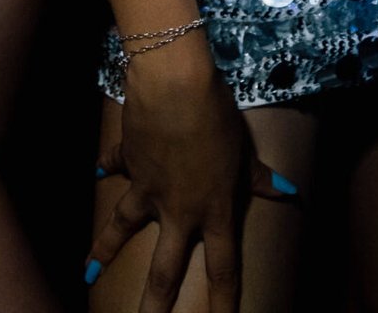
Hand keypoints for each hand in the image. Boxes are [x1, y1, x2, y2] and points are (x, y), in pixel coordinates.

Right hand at [87, 40, 290, 310]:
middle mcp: (179, 208)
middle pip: (165, 268)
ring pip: (124, 225)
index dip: (223, 302)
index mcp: (214, 210)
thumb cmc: (218, 116)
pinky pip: (116, 165)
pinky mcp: (129, 158)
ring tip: (88, 271)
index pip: (222, 268)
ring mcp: (148, 186)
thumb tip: (288, 192)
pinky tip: (97, 172)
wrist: (174, 87)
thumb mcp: (243, 150)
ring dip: (105, 248)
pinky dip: (107, 168)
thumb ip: (258, 178)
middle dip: (155, 304)